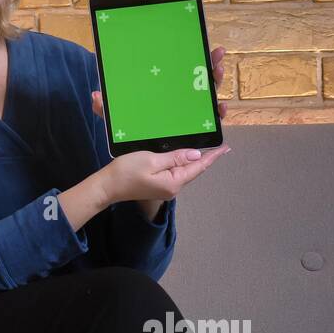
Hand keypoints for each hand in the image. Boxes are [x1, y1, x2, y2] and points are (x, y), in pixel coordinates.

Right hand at [89, 45, 230, 208]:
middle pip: (193, 169)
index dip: (213, 156)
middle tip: (218, 144)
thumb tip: (196, 154)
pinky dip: (182, 162)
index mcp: (174, 182)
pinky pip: (175, 171)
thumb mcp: (152, 160)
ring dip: (193, 159)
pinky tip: (184, 154)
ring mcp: (165, 188)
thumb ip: (175, 157)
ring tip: (204, 147)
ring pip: (184, 170)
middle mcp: (173, 187)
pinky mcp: (157, 185)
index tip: (226, 148)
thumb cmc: (126, 172)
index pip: (199, 166)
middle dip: (205, 157)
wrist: (107, 186)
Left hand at [90, 45, 226, 123]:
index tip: (201, 44)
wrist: (137, 155)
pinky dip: (218, 113)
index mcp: (165, 88)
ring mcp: (190, 112)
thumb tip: (95, 96)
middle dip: (211, 63)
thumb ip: (105, 107)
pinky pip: (211, 120)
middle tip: (216, 53)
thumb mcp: (117, 117)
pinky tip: (221, 108)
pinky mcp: (196, 127)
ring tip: (219, 71)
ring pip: (209, 94)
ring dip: (217, 81)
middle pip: (200, 77)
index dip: (192, 56)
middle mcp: (181, 97)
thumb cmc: (131, 130)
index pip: (180, 68)